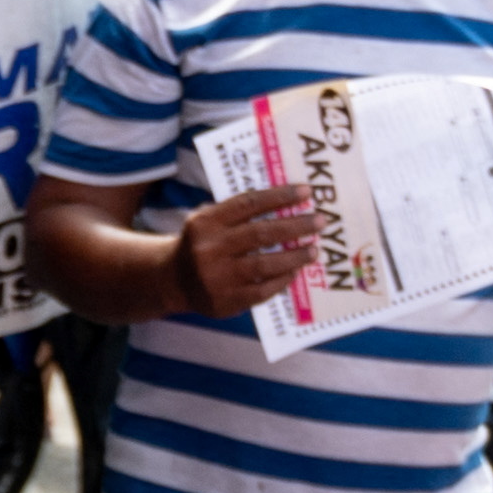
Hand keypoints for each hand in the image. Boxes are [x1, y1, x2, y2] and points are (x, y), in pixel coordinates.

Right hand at [174, 185, 324, 321]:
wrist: (173, 281)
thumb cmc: (201, 244)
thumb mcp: (209, 221)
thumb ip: (237, 213)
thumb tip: (286, 203)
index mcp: (207, 222)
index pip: (249, 203)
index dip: (280, 196)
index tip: (306, 191)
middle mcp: (209, 249)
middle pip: (261, 234)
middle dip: (295, 226)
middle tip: (320, 222)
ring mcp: (216, 277)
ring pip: (264, 264)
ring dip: (294, 256)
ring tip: (314, 250)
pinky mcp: (224, 301)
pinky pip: (261, 291)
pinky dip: (281, 280)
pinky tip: (295, 272)